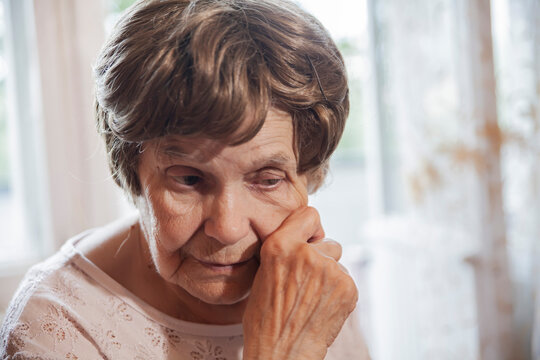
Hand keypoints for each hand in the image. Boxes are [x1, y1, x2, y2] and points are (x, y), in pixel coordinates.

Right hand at [242, 207, 357, 359]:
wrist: (282, 353)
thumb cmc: (266, 319)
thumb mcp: (263, 273)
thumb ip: (284, 250)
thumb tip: (306, 238)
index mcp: (279, 246)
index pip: (309, 214)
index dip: (310, 229)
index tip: (308, 241)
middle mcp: (307, 253)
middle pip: (328, 242)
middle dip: (321, 257)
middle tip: (305, 281)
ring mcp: (329, 270)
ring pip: (337, 262)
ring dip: (329, 275)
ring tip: (312, 298)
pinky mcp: (347, 287)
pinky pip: (346, 279)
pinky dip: (338, 292)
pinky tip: (321, 306)